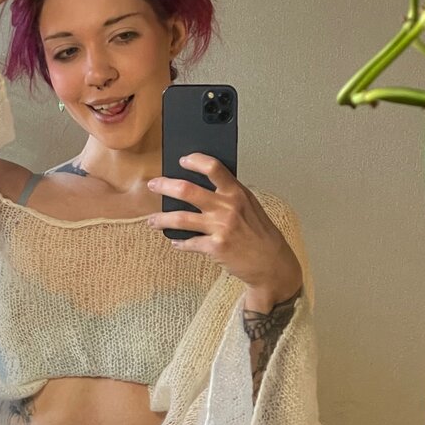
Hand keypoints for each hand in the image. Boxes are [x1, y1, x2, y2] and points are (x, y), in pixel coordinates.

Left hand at [145, 153, 302, 298]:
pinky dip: (179, 243)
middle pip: (187, 190)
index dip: (195, 161)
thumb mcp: (250, 207)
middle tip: (154, 185)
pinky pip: (188, 243)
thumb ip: (230, 195)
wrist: (272, 264)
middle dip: (165, 186)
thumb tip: (202, 187)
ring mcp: (220, 228)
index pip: (214, 168)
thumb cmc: (261, 235)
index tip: (182, 160)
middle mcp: (227, 207)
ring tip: (153, 220)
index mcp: (237, 193)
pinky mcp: (215, 248)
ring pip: (180, 219)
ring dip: (162, 219)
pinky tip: (175, 242)